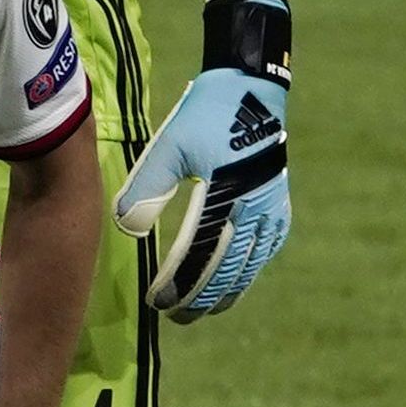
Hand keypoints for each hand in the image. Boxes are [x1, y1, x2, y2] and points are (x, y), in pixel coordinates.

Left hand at [118, 0, 290, 318]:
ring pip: (251, 262)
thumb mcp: (169, 148)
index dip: (182, 286)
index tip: (160, 305)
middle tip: (178, 317)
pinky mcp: (278, 201)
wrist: (252, 88)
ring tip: (205, 309)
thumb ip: (146, 189)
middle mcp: (256, 209)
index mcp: (228, 198)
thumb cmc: (204, 116)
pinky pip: (266, 246)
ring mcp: (272, 207)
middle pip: (230, 269)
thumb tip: (127, 230)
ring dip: (228, 288)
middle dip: (204, 297)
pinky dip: (249, 267)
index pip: (202, 258)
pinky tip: (237, 277)